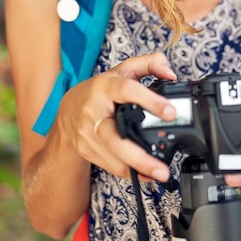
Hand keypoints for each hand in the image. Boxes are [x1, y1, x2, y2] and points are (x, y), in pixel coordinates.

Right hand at [56, 52, 177, 181]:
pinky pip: (110, 165)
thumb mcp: (123, 70)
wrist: (69, 109)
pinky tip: (146, 175)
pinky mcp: (87, 149)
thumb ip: (149, 64)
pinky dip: (130, 172)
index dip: (150, 100)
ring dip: (138, 169)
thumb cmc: (101, 90)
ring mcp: (88, 133)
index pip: (127, 90)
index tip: (171, 112)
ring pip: (113, 155)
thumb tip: (170, 74)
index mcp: (105, 87)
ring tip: (160, 174)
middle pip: (115, 137)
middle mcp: (94, 111)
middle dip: (140, 156)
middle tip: (164, 167)